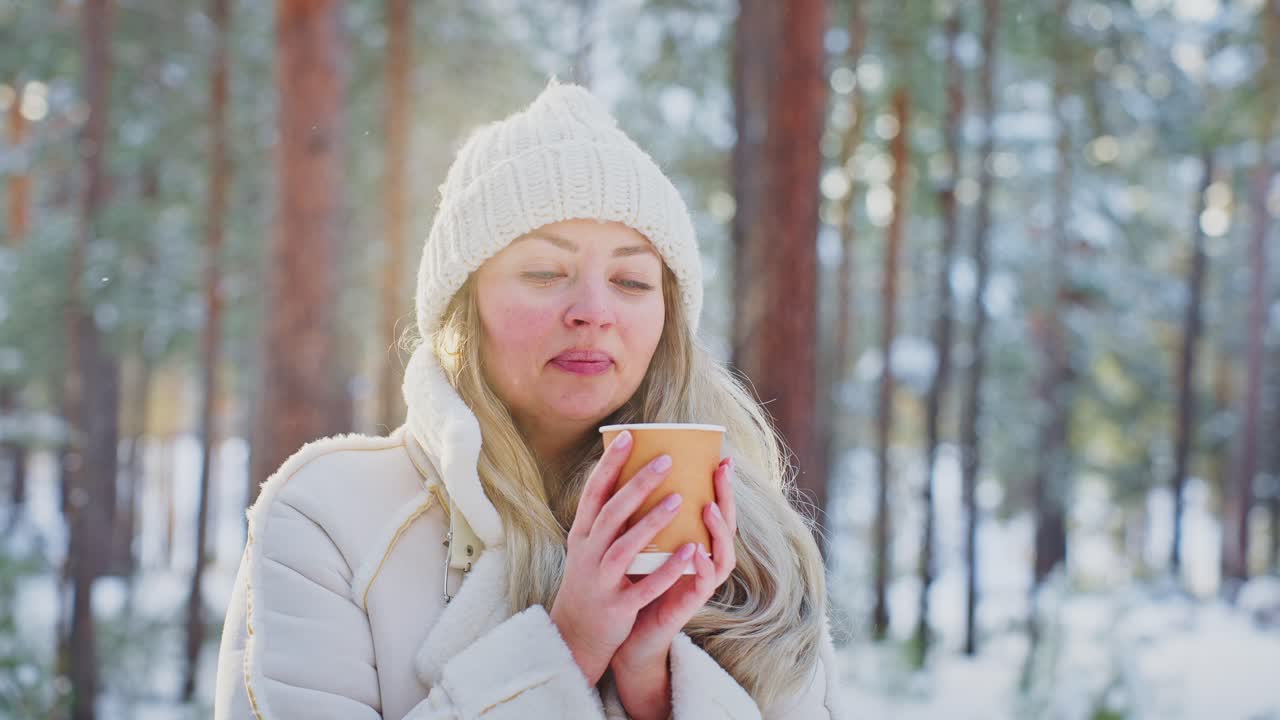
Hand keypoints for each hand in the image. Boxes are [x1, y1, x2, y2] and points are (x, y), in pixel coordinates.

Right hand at [548, 430, 703, 685]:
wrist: (575, 635)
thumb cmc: (591, 581)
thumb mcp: (587, 547)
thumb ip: (604, 517)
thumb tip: (628, 475)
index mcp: (582, 535)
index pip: (594, 493)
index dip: (610, 464)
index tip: (631, 436)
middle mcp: (588, 554)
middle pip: (612, 513)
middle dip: (638, 484)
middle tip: (666, 460)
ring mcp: (602, 580)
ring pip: (626, 546)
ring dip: (652, 522)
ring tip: (679, 499)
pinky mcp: (619, 606)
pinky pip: (646, 586)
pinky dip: (667, 569)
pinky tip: (690, 552)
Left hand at [611, 457, 738, 717]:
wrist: (623, 631)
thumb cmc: (633, 580)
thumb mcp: (637, 542)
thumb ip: (643, 514)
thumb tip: (631, 469)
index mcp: (692, 541)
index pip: (713, 508)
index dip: (720, 486)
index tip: (720, 457)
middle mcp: (702, 560)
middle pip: (725, 526)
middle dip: (727, 498)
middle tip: (721, 472)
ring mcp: (698, 582)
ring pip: (721, 555)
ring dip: (718, 531)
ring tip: (709, 508)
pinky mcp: (688, 605)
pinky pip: (701, 585)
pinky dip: (701, 567)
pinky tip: (696, 550)